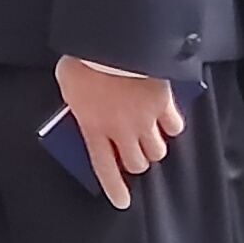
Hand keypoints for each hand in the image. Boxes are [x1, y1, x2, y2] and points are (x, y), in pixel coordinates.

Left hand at [53, 57, 185, 209]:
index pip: (104, 167)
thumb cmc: (84, 59)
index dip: (114, 187)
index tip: (122, 201)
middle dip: (135, 161)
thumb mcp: (68, 83)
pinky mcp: (164, 105)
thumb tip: (80, 107)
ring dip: (153, 146)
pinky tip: (167, 121)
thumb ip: (76, 102)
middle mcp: (122, 130)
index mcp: (94, 127)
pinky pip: (175, 126)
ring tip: (149, 138)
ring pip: (158, 150)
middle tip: (131, 153)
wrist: (113, 41)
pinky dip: (171, 126)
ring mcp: (146, 120)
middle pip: (137, 163)